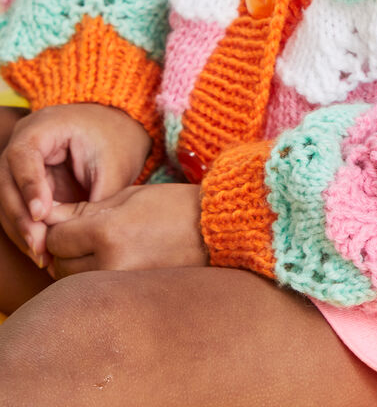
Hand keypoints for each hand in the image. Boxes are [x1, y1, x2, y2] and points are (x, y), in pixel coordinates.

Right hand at [0, 103, 151, 264]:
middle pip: (7, 183)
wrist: (117, 134)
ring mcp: (19, 166)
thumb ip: (95, 197)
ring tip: (42, 257)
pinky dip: (27, 232)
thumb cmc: (117, 142)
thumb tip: (78, 236)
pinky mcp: (24, 186)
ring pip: (7, 202)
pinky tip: (42, 253)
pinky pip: (18, 211)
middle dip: (22, 218)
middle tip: (39, 246)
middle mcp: (23, 144)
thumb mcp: (114, 165)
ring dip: (22, 231)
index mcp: (43, 126)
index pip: (23, 156)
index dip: (29, 186)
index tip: (40, 215)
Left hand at [45, 183, 207, 276]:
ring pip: (75, 282)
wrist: (214, 231)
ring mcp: (120, 285)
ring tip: (104, 248)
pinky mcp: (129, 296)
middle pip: (61, 264)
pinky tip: (115, 261)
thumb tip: (47, 215)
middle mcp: (110, 263)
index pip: (57, 238)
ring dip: (80, 266)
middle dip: (68, 249)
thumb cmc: (173, 205)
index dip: (61, 227)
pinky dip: (97, 277)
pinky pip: (96, 290)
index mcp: (108, 232)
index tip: (74, 220)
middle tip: (89, 234)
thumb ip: (84, 208)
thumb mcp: (128, 196)